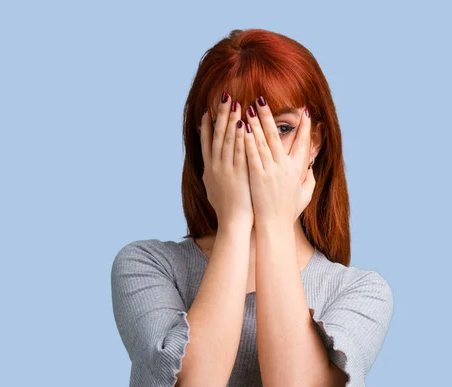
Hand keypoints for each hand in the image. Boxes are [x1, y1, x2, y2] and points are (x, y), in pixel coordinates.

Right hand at [199, 93, 253, 229]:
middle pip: (217, 136)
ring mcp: (226, 169)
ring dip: (231, 120)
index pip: (207, 144)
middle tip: (225, 98)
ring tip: (235, 103)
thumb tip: (209, 175)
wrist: (233, 224)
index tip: (209, 112)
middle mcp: (215, 167)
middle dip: (221, 116)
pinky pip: (239, 150)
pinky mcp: (239, 173)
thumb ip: (213, 180)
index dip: (208, 127)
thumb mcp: (214, 194)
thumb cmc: (227, 212)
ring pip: (227, 140)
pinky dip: (240, 136)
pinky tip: (243, 123)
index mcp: (209, 171)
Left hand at [243, 98, 315, 225]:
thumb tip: (311, 169)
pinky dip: (248, 140)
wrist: (275, 226)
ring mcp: (271, 171)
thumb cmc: (288, 212)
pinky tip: (242, 127)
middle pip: (277, 136)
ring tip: (248, 107)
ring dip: (255, 122)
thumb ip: (309, 180)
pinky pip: (252, 154)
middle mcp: (285, 167)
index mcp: (298, 170)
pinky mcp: (257, 177)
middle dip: (270, 115)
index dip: (305, 126)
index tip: (305, 111)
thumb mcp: (305, 196)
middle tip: (262, 98)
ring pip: (262, 142)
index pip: (302, 143)